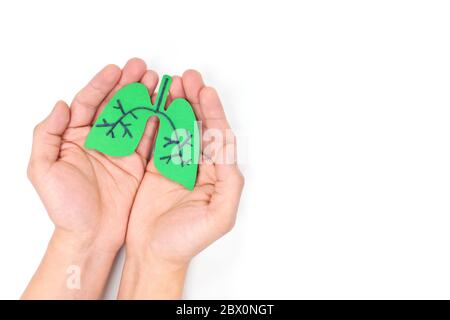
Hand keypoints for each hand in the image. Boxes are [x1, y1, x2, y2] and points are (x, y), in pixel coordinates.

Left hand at [23, 58, 159, 298]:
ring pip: (133, 118)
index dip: (102, 85)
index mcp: (73, 138)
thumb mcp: (43, 170)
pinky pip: (149, 139)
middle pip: (114, 105)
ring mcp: (119, 151)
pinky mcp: (137, 164)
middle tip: (142, 68)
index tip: (116, 70)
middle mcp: (98, 141)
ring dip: (145, 98)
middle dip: (128, 85)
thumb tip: (61, 105)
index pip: (88, 103)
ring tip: (157, 82)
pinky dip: (157, 123)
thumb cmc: (65, 208)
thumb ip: (47, 135)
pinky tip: (164, 108)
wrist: (90, 236)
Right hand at [118, 70, 243, 298]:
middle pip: (200, 125)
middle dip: (196, 100)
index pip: (219, 137)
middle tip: (188, 78)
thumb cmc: (186, 241)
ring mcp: (177, 164)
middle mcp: (200, 166)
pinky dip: (157, 119)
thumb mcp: (218, 218)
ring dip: (177, 104)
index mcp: (218, 175)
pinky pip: (158, 137)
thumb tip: (230, 154)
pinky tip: (155, 103)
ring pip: (179, 126)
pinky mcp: (156, 167)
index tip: (205, 92)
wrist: (153, 254)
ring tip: (172, 83)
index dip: (214, 112)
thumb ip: (230, 186)